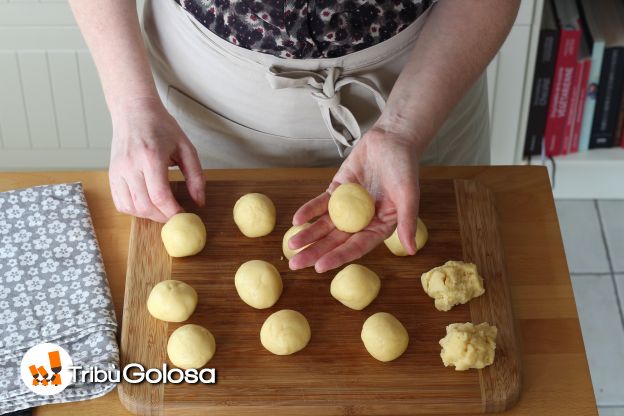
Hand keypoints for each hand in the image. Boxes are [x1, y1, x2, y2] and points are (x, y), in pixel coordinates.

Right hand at [108, 97, 204, 221]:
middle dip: (163, 216)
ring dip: (149, 215)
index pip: (160, 196)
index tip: (184, 214)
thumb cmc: (161, 126)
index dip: (173, 211)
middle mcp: (130, 166)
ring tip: (162, 208)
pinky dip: (134, 210)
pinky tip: (147, 203)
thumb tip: (199, 202)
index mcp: (150, 157)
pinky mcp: (111, 174)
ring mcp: (117, 171)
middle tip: (175, 214)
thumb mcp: (186, 147)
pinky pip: (120, 202)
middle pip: (145, 206)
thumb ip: (196, 176)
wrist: (133, 111)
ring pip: (131, 208)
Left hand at [288, 126, 420, 272]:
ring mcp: (347, 207)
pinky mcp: (337, 192)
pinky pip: (320, 204)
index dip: (338, 257)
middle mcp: (361, 222)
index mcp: (379, 228)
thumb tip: (412, 250)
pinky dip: (308, 212)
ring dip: (308, 235)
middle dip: (315, 252)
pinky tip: (296, 221)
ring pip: (324, 225)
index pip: (356, 247)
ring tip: (291, 246)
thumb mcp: (408, 195)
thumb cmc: (405, 168)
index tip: (319, 267)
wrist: (392, 141)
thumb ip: (407, 221)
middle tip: (295, 264)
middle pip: (335, 241)